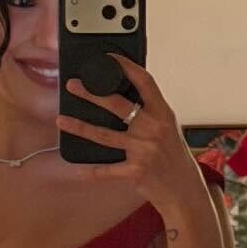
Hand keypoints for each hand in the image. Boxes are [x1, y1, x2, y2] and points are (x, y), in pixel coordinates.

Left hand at [55, 52, 209, 219]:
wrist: (184, 190)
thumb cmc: (174, 156)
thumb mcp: (168, 128)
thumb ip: (149, 112)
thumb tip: (123, 93)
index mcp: (163, 113)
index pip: (144, 81)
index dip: (125, 66)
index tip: (108, 57)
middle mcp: (153, 129)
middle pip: (118, 105)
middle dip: (92, 93)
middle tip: (73, 85)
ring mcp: (144, 151)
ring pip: (105, 136)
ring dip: (80, 128)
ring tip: (61, 120)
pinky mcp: (135, 172)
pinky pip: (107, 170)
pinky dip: (91, 171)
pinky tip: (76, 169)